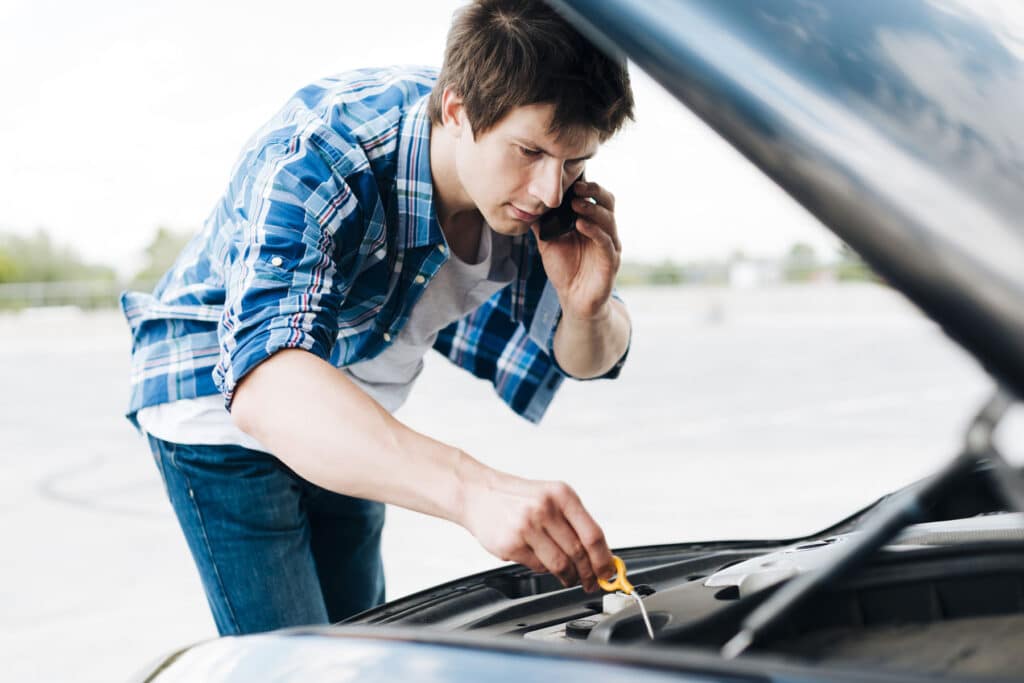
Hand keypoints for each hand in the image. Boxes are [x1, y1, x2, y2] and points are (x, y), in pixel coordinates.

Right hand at [459, 469, 613, 591]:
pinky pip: (538, 567)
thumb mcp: (551, 497)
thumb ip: (575, 522)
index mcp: (561, 495)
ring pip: (560, 564)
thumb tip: (600, 554)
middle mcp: (545, 509)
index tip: (610, 572)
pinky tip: (541, 561)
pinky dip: (544, 569)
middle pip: (579, 553)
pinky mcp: (511, 544)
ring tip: (569, 577)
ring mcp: (526, 527)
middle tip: (591, 582)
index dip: (604, 559)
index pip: (593, 534)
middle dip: (589, 573)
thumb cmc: (517, 497)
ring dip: (569, 576)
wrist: (477, 493)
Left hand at [531, 179, 621, 320]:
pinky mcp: (611, 262)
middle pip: (608, 202)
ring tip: (576, 204)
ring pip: (609, 220)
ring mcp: (610, 246)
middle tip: (577, 188)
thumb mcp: (548, 243)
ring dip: (593, 209)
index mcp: (593, 223)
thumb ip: (541, 225)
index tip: (571, 180)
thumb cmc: (565, 270)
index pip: (597, 197)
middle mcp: (605, 231)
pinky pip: (606, 242)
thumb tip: (527, 205)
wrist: (573, 299)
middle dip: (594, 191)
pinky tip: (580, 224)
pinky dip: (594, 231)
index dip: (587, 186)